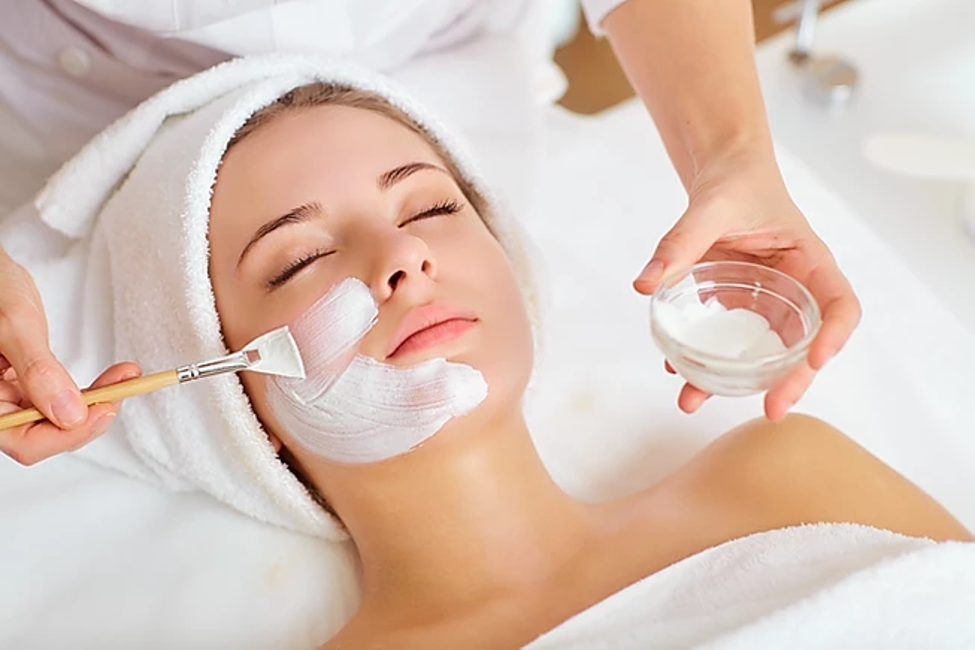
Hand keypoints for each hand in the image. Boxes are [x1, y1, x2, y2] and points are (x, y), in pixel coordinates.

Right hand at [0, 362, 141, 465]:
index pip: (25, 443)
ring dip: (99, 400)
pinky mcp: (25, 386)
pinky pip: (61, 399)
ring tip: (126, 378)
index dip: (69, 433)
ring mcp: (10, 399)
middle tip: (124, 390)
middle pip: (47, 435)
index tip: (103, 410)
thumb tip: (69, 413)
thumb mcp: (16, 330)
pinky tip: (114, 379)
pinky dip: (90, 391)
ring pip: (59, 418)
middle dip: (93, 415)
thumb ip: (38, 371)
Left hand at [635, 152, 860, 419]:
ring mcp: (764, 301)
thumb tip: (645, 283)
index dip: (835, 335)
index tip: (815, 360)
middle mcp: (793, 287)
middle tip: (771, 410)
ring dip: (732, 381)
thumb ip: (680, 241)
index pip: (840, 304)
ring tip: (692, 401)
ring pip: (761, 352)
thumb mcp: (711, 206)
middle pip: (804, 343)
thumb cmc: (735, 181)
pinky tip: (675, 373)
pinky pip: (725, 340)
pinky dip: (703, 360)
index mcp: (810, 261)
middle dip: (789, 380)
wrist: (721, 172)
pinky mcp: (734, 305)